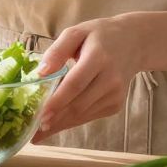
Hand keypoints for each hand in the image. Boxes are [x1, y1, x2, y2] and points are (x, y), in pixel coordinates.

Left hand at [34, 17, 138, 139]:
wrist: (134, 43)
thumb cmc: (99, 36)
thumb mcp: (76, 33)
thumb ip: (57, 50)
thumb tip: (40, 73)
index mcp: (99, 57)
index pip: (75, 84)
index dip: (57, 101)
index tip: (39, 116)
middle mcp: (110, 79)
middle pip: (79, 105)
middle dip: (54, 120)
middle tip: (32, 134)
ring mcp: (115, 95)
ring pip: (83, 114)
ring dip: (60, 125)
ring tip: (39, 133)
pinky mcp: (116, 105)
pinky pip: (89, 116)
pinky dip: (71, 121)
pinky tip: (56, 124)